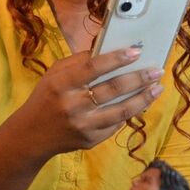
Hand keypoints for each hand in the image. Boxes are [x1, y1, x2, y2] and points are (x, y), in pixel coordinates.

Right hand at [17, 47, 163, 154]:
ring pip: (121, 110)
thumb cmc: (45, 98)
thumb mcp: (53, 75)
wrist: (31, 135)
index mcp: (60, 85)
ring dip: (143, 98)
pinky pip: (116, 125)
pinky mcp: (90, 140)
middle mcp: (72, 105)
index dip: (115, 59)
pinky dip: (130, 113)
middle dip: (138, 78)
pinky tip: (140, 103)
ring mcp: (82, 125)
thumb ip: (77, 62)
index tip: (136, 52)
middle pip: (111, 89)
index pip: (91, 68)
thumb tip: (107, 50)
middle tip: (156, 70)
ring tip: (157, 87)